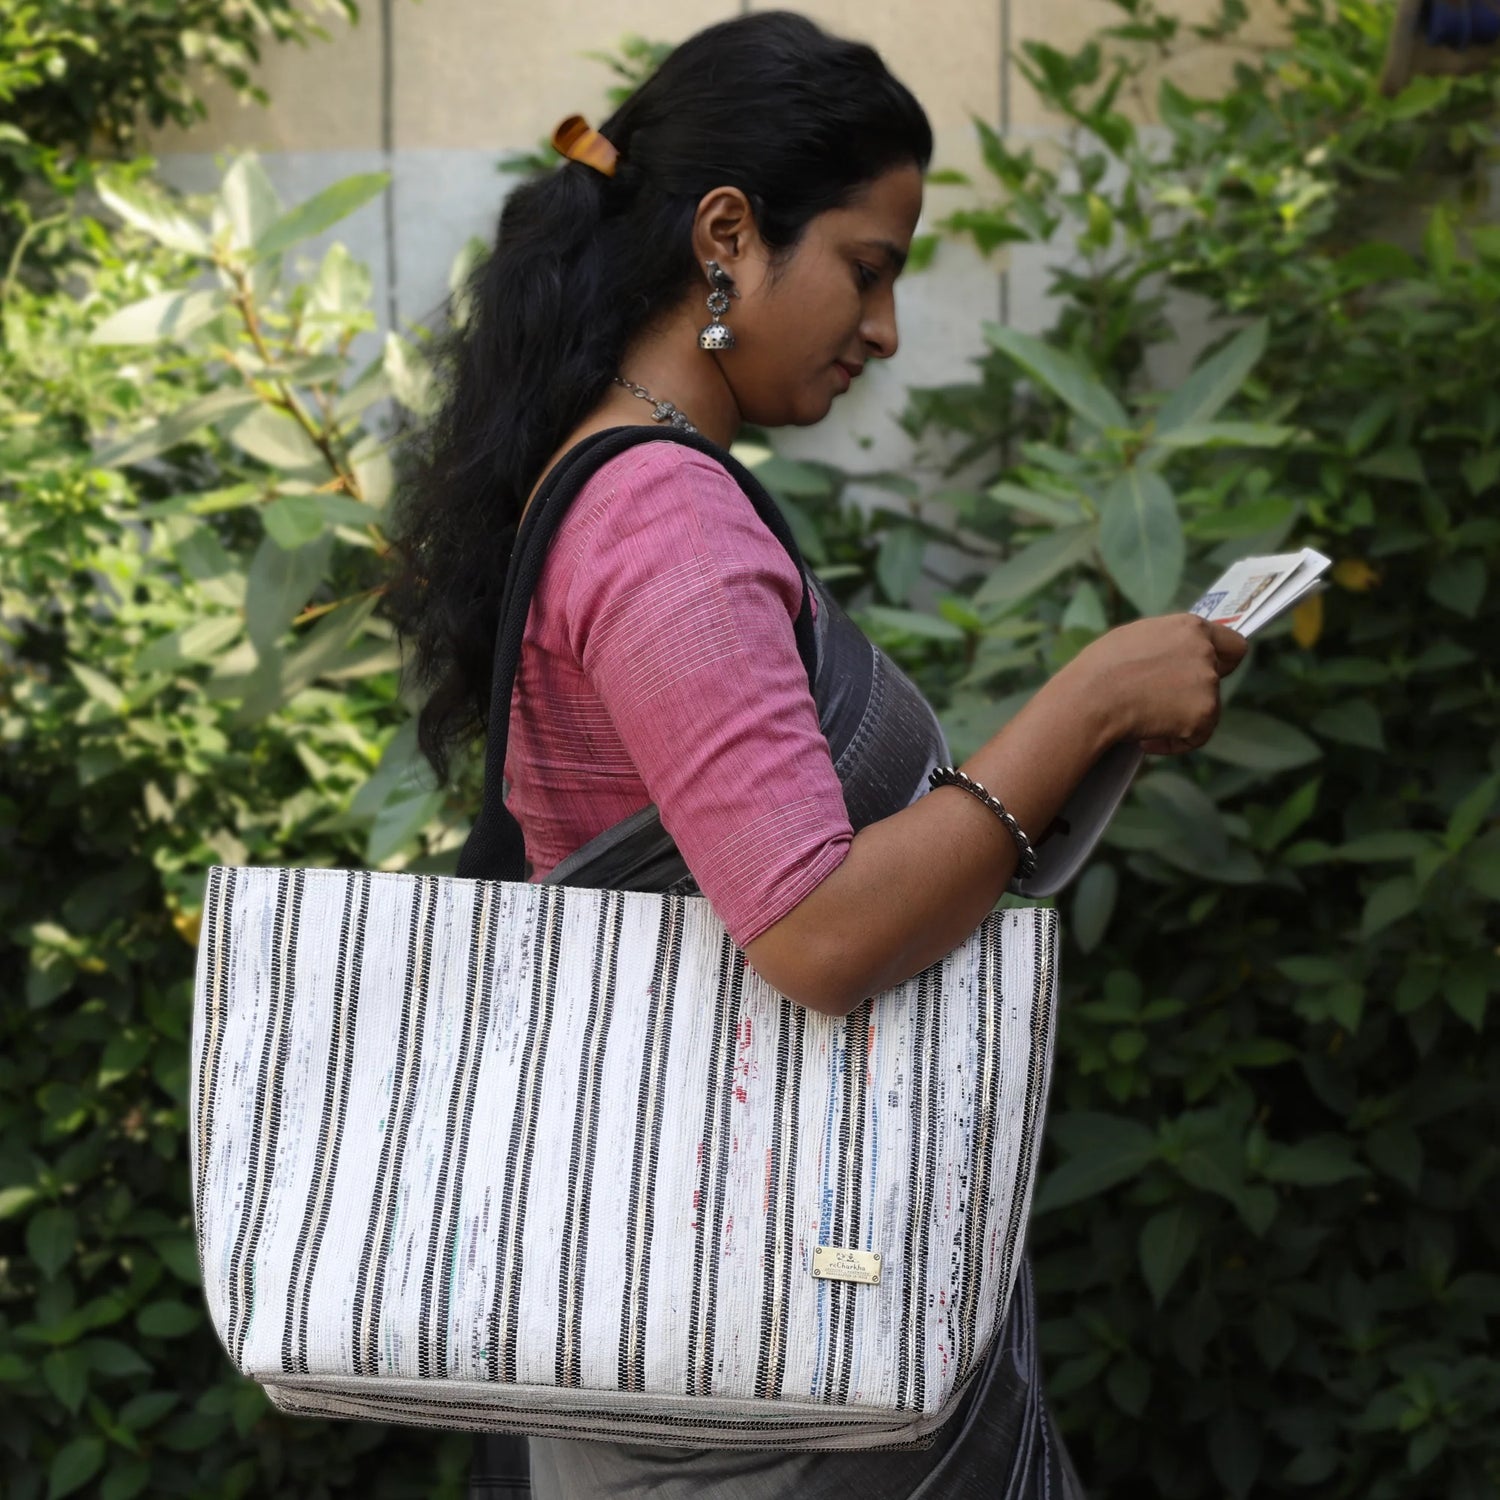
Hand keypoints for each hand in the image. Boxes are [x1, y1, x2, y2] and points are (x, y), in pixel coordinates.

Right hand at [1064, 614, 1247, 755]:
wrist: (1090, 699)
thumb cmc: (1099, 670)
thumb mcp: (1135, 639)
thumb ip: (1166, 643)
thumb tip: (1172, 655)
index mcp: (1189, 627)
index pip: (1233, 643)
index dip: (1222, 660)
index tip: (1206, 672)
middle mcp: (1205, 651)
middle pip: (1218, 678)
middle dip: (1193, 692)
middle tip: (1161, 702)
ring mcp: (1208, 683)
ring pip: (1206, 709)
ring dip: (1179, 718)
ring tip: (1142, 720)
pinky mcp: (1204, 713)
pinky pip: (1195, 736)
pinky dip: (1173, 743)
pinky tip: (1146, 738)